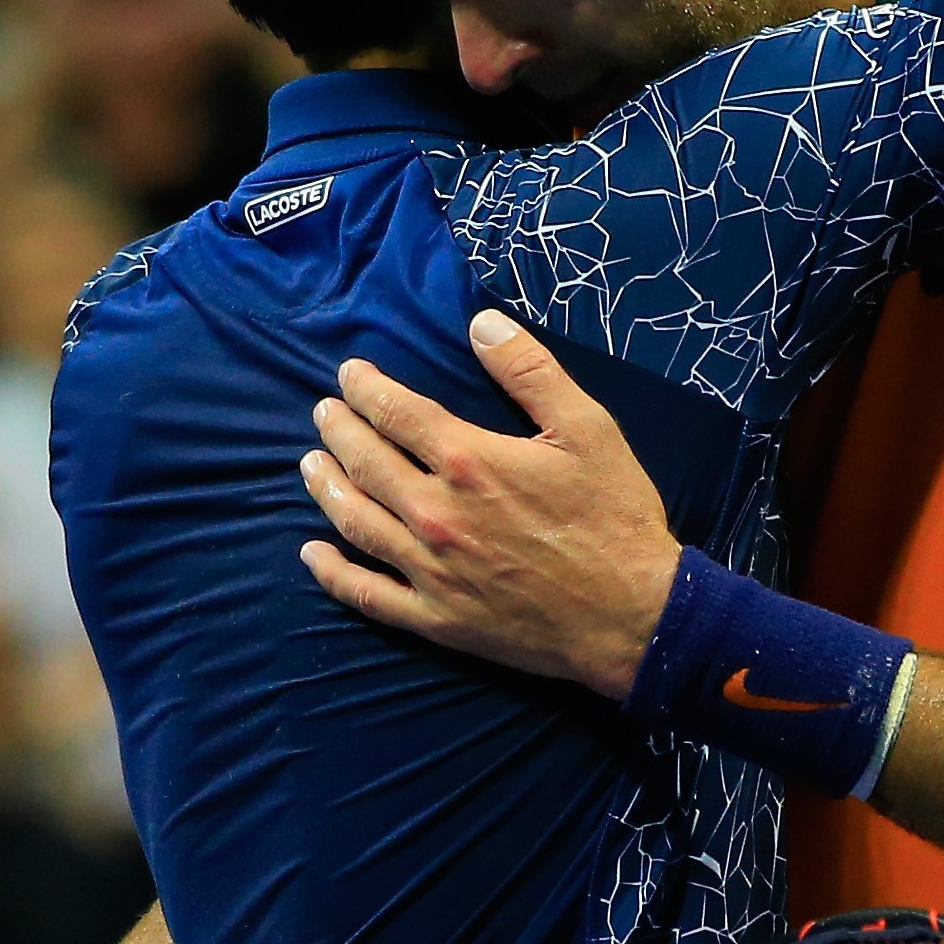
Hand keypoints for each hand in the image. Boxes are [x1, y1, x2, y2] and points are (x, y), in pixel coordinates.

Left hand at [297, 312, 680, 698]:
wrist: (633, 616)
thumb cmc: (614, 518)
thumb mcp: (588, 429)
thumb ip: (531, 372)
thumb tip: (481, 324)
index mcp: (470, 461)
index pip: (397, 412)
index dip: (367, 389)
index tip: (349, 375)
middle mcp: (436, 513)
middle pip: (366, 462)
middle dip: (339, 430)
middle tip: (323, 413)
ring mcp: (430, 570)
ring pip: (356, 521)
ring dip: (326, 487)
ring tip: (310, 465)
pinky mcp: (436, 619)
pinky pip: (367, 594)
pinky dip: (333, 573)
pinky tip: (313, 553)